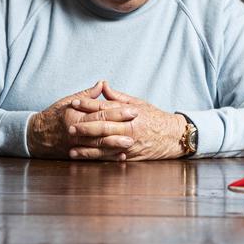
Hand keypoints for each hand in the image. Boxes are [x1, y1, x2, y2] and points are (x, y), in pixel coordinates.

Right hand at [27, 81, 136, 159]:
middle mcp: (75, 131)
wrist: (36, 135)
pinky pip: (94, 157)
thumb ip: (87, 94)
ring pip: (98, 146)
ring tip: (130, 144)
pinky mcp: (76, 155)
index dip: (117, 112)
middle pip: (101, 130)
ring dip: (115, 145)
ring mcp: (75, 145)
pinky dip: (108, 157)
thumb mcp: (68, 101)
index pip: (100, 113)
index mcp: (75, 115)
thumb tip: (102, 84)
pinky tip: (120, 156)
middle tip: (136, 129)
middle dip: (119, 129)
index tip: (132, 110)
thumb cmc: (54, 116)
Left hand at [68, 82, 187, 160]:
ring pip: (105, 145)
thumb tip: (102, 86)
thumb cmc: (155, 118)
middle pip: (103, 127)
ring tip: (71, 146)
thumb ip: (118, 97)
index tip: (74, 102)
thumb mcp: (138, 103)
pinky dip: (96, 158)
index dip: (89, 104)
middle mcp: (130, 128)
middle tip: (69, 126)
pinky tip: (84, 157)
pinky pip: (110, 158)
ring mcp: (130, 143)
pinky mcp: (130, 156)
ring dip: (87, 146)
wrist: (173, 137)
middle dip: (85, 126)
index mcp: (130, 113)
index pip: (106, 107)